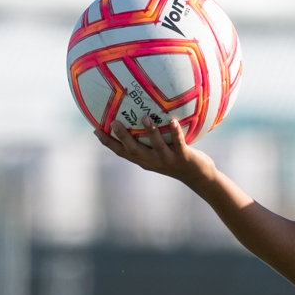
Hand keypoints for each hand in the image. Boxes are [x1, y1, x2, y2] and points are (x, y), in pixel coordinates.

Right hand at [94, 116, 214, 187]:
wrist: (198, 177)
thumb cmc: (177, 160)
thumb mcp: (160, 153)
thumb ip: (149, 141)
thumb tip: (141, 117)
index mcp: (145, 160)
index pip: (122, 152)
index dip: (108, 143)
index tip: (96, 130)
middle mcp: (153, 161)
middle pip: (134, 150)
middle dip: (123, 137)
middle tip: (114, 122)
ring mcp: (168, 160)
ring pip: (156, 146)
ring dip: (150, 132)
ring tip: (144, 118)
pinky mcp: (183, 157)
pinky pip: (179, 143)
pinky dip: (175, 132)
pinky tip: (172, 120)